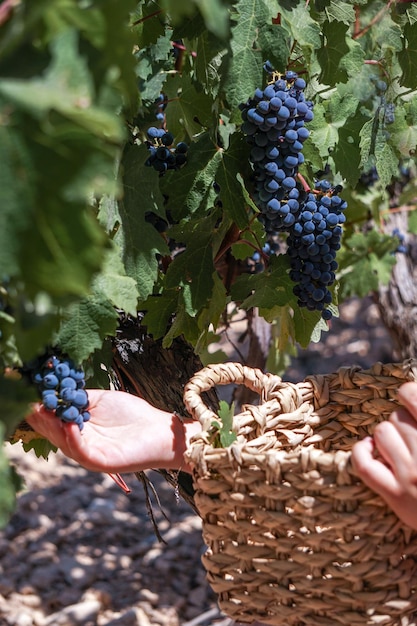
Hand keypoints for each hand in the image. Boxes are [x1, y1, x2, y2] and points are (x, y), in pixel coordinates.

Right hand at [25, 389, 200, 473]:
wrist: (161, 430)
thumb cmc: (134, 415)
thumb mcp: (102, 400)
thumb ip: (80, 398)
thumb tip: (58, 388)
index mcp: (79, 430)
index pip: (53, 420)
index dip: (42, 407)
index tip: (31, 392)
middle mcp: (80, 444)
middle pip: (53, 432)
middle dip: (40, 416)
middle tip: (30, 401)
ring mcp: (90, 454)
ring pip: (64, 442)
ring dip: (52, 426)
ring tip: (44, 410)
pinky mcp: (102, 462)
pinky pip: (82, 452)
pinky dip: (74, 439)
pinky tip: (69, 424)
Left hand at [352, 382, 416, 529]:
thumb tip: (408, 391)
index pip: (413, 395)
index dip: (408, 392)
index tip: (408, 396)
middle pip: (397, 416)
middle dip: (403, 421)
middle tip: (413, 434)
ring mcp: (410, 476)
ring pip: (382, 433)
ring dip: (388, 436)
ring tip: (401, 446)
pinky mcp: (396, 496)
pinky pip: (364, 465)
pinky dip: (362, 451)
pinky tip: (370, 447)